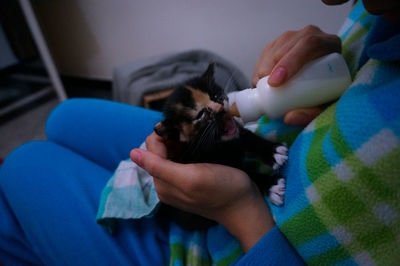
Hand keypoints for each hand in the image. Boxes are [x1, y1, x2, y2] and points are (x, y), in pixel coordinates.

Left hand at [130, 132, 274, 251]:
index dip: (164, 135)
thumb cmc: (221, 189)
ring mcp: (179, 182)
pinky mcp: (191, 179)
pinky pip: (181, 159)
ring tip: (196, 137)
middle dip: (172, 138)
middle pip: (159, 150)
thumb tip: (132, 153)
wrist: (245, 205)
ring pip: (170, 153)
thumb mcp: (190, 178)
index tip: (184, 129)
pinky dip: (187, 149)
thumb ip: (160, 167)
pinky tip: (198, 145)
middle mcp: (166, 183)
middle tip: (193, 133)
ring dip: (180, 142)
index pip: (151, 149)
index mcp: (162, 183)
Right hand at [253, 25, 341, 125]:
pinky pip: (265, 52)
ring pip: (274, 48)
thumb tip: (289, 117)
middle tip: (263, 86)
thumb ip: (311, 113)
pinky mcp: (280, 42)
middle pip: (288, 44)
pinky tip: (261, 81)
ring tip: (262, 88)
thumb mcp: (324, 105)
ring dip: (264, 68)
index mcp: (329, 44)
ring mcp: (294, 36)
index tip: (276, 82)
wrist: (323, 82)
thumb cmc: (326, 92)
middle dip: (271, 66)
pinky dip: (260, 67)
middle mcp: (311, 34)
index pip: (309, 44)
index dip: (290, 61)